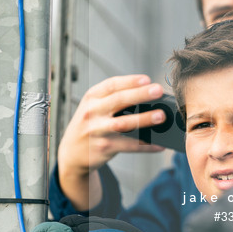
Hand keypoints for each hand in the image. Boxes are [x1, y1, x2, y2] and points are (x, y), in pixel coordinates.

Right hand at [57, 74, 166, 209]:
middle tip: (158, 90)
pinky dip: (146, 145)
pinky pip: (129, 145)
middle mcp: (92, 112)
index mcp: (91, 98)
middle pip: (118, 100)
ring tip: (161, 116)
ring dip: (144, 119)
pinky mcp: (104, 147)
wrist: (72, 152)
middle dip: (140, 94)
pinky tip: (159, 144)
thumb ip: (114, 99)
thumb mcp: (93, 107)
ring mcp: (97, 131)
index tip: (147, 79)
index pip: (111, 85)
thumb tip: (148, 95)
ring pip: (123, 123)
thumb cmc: (90, 124)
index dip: (130, 81)